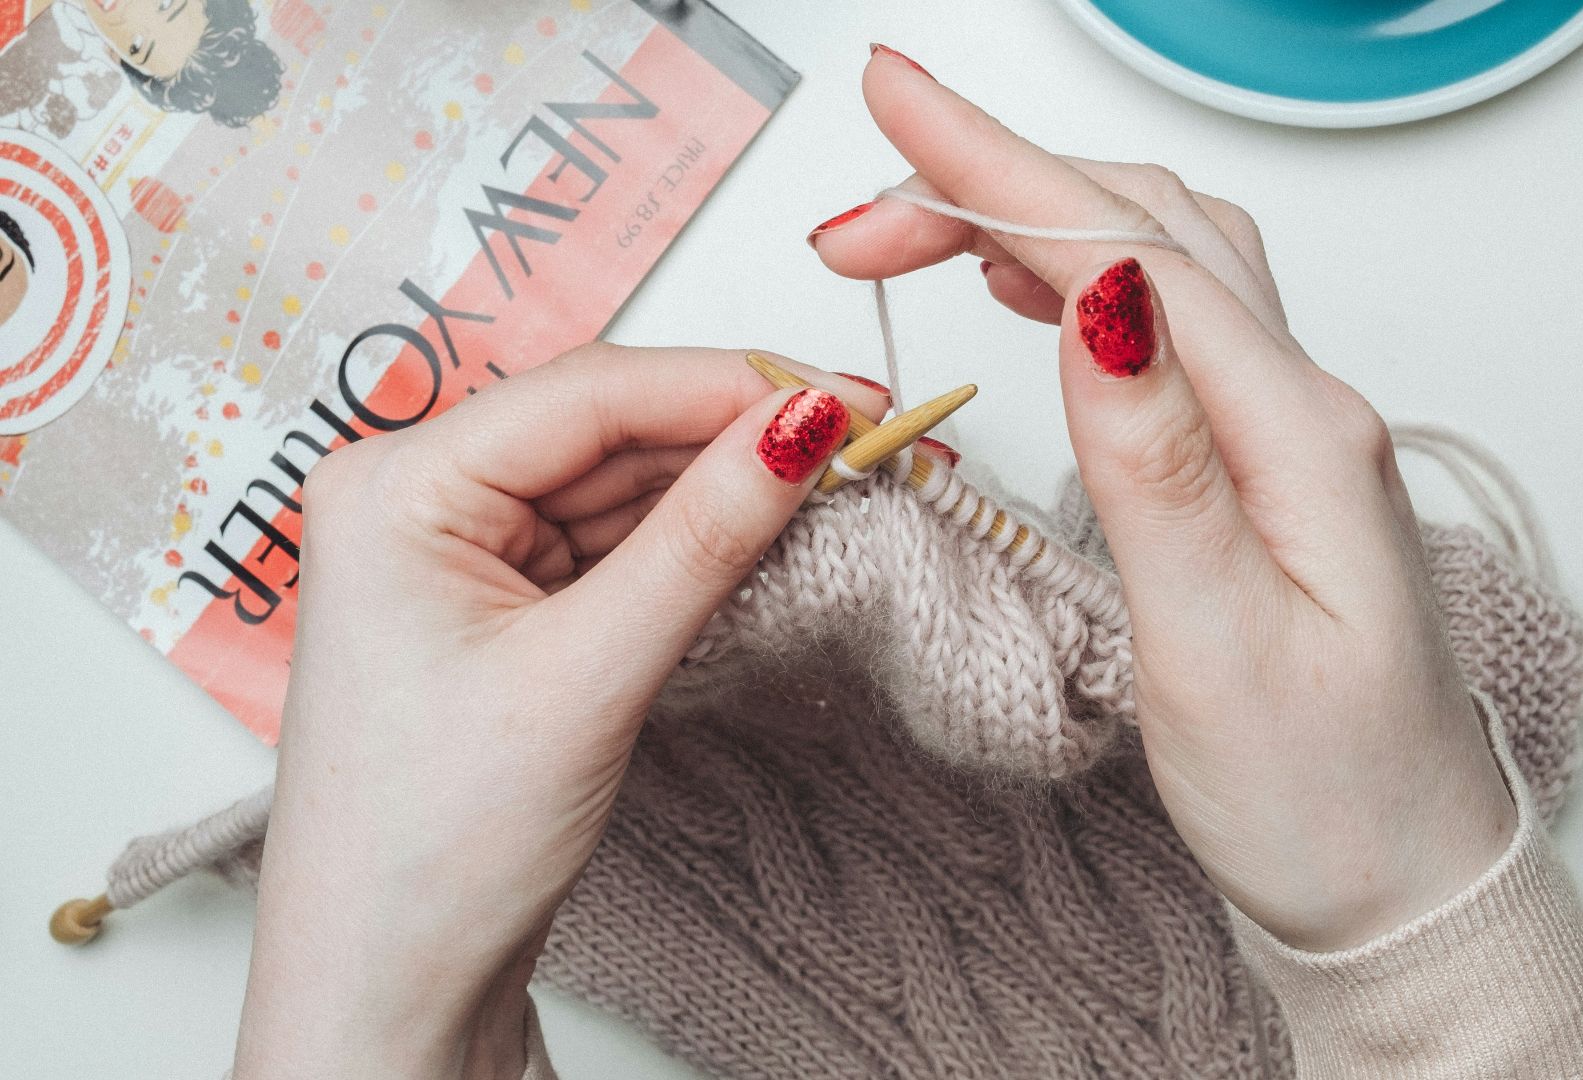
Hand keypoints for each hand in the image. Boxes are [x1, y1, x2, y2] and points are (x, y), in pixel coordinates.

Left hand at [234, 346, 882, 1078]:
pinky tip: (772, 529)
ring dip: (730, 486)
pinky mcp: (508, 602)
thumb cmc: (429, 848)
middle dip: (744, 433)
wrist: (391, 983)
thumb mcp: (587, 676)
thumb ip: (703, 540)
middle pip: (613, 427)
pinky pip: (620, 541)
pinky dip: (698, 539)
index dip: (732, 386)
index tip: (850, 399)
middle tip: (871, 436)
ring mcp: (465, 551)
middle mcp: (420, 499)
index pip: (592, 393)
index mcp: (395, 487)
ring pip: (626, 483)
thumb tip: (804, 428)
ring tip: (844, 482)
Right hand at [810, 49, 1516, 951]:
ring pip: (1161, 261)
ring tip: (918, 222)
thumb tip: (1100, 295)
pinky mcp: (1266, 466)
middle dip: (994, 180)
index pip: (1130, 251)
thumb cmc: (1323, 798)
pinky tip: (1036, 290)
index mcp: (1297, 436)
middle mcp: (1306, 410)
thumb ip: (1157, 464)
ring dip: (1039, 214)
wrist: (1404, 882)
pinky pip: (1175, 323)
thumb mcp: (1220, 648)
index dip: (999, 168)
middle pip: (1144, 228)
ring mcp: (1291, 432)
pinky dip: (1088, 274)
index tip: (893, 102)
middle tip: (858, 202)